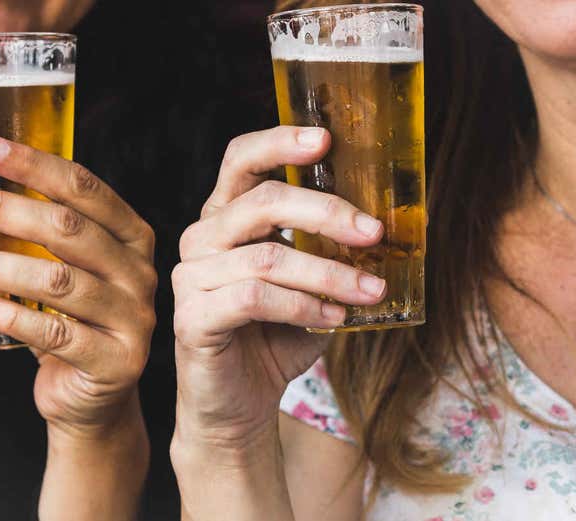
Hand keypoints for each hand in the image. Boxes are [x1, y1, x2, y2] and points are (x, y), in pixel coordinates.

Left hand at [0, 137, 156, 437]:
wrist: (92, 395)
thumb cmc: (65, 319)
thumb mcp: (40, 267)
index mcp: (130, 236)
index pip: (86, 189)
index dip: (36, 166)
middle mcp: (139, 272)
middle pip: (69, 229)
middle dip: (4, 210)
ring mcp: (133, 317)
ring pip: (59, 280)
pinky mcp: (116, 360)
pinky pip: (56, 332)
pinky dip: (10, 315)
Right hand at [172, 126, 385, 453]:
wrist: (240, 405)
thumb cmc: (275, 338)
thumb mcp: (308, 284)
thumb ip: (328, 251)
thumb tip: (385, 225)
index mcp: (225, 219)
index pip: (240, 161)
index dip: (278, 143)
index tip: (325, 139)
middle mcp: (201, 239)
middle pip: (261, 202)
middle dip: (326, 213)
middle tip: (374, 233)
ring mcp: (191, 278)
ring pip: (267, 256)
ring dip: (329, 273)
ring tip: (370, 290)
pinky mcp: (192, 317)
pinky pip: (255, 298)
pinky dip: (303, 306)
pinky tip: (333, 317)